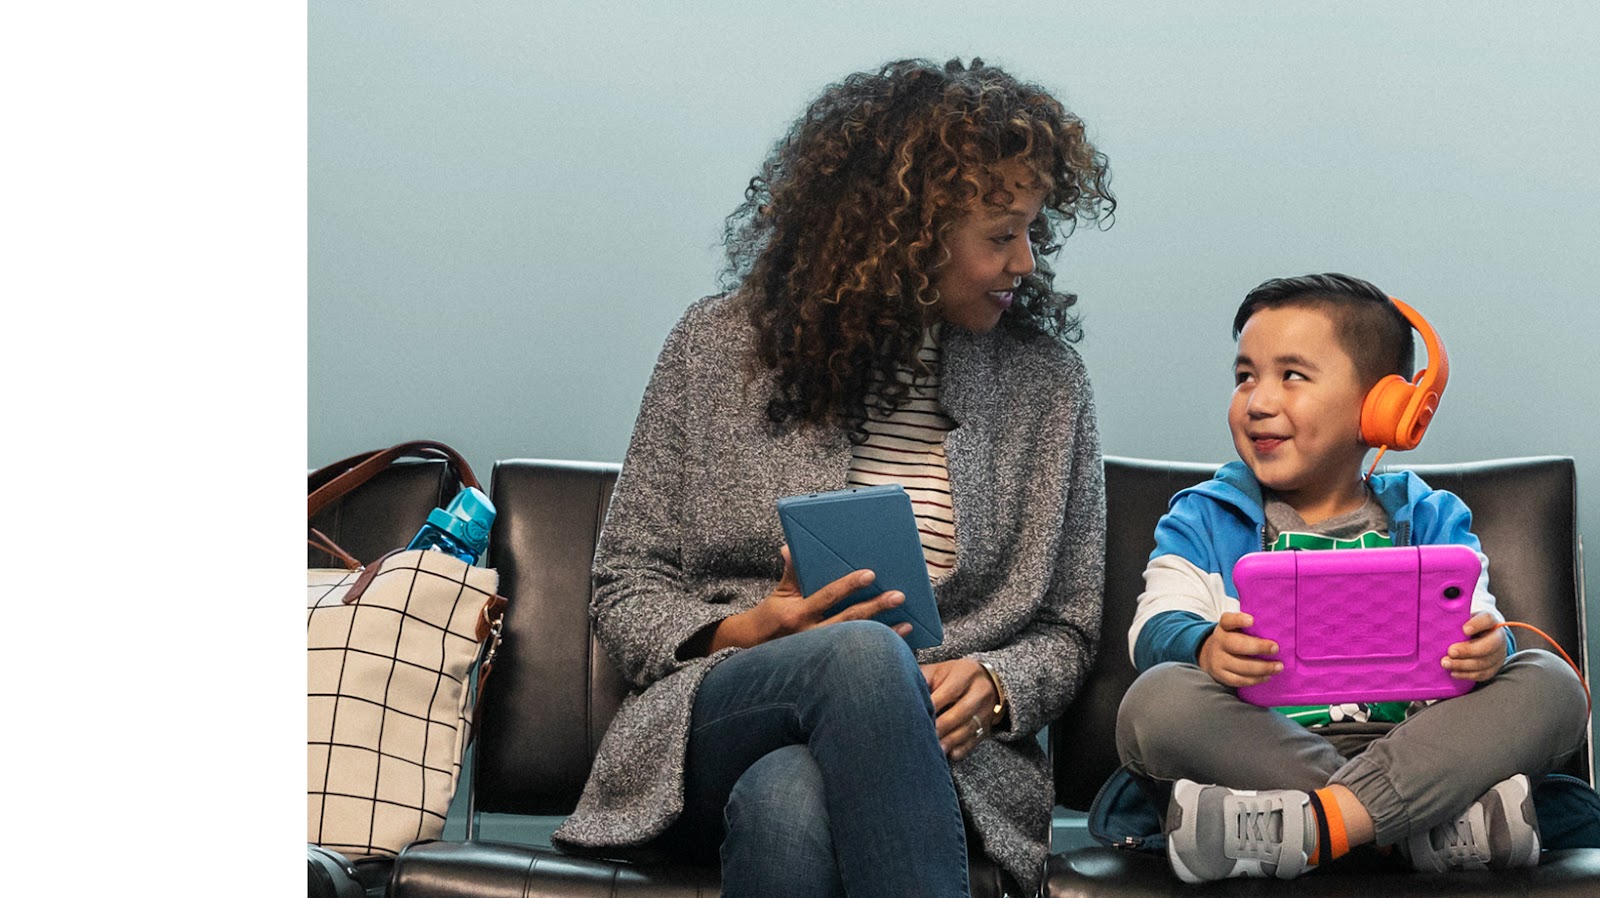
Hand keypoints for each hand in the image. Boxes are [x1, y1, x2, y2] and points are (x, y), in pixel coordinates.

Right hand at [707, 545, 910, 650]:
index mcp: (798, 613)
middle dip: (875, 608)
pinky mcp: (828, 667)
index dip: (849, 585)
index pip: (828, 596)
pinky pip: (857, 659)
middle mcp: (810, 635)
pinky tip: (896, 646)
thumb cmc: (770, 618)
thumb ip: (790, 573)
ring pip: (857, 642)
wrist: (754, 651)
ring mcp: (820, 654)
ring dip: (884, 633)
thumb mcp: (778, 594)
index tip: (871, 575)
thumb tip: (789, 548)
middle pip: (849, 620)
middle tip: (899, 596)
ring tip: (907, 624)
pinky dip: (877, 652)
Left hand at [921, 659, 999, 761]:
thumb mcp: (940, 670)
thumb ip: (922, 678)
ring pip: (968, 729)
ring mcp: (985, 712)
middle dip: (942, 726)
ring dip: (951, 741)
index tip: (918, 714)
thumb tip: (898, 687)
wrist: (988, 681)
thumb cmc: (954, 676)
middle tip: (924, 736)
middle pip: (961, 712)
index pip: (950, 691)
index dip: (934, 704)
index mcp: (966, 673)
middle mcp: (979, 692)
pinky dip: (962, 749)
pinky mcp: (986, 728)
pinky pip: (975, 741)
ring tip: (936, 749)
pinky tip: (949, 754)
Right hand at [1197, 611, 1281, 687]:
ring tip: (1278, 666)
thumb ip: (1251, 628)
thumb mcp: (1236, 628)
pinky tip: (1267, 676)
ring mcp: (1218, 660)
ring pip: (1241, 666)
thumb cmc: (1233, 639)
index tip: (1252, 620)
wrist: (1212, 655)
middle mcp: (1219, 642)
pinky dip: (1256, 679)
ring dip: (1263, 667)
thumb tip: (1276, 630)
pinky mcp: (1221, 675)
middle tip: (1275, 648)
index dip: (1239, 620)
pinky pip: (1239, 680)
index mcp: (1224, 627)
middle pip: (1236, 645)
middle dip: (1258, 647)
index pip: (1228, 620)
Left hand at [1443, 612, 1507, 681]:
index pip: (1487, 619)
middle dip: (1468, 650)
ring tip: (1445, 663)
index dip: (1477, 624)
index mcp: (1490, 620)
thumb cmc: (1466, 625)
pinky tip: (1453, 672)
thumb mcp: (1462, 618)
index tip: (1464, 630)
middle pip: (1489, 645)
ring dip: (1463, 665)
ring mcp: (1498, 654)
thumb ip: (1455, 620)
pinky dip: (1467, 674)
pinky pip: (1482, 674)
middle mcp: (1498, 637)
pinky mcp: (1494, 667)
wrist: (1480, 636)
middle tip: (1450, 651)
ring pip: (1485, 662)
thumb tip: (1437, 622)